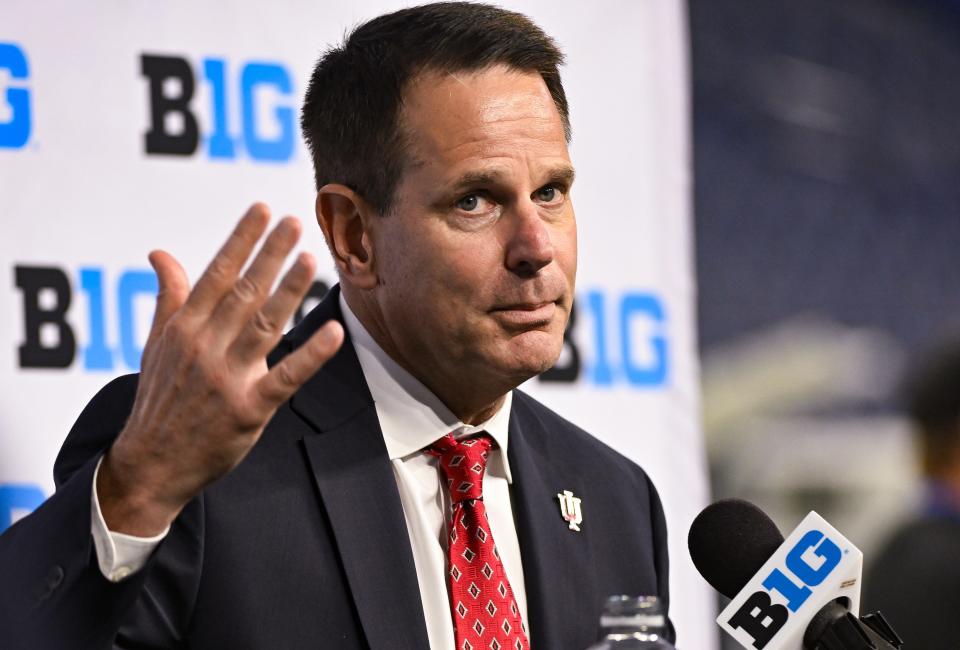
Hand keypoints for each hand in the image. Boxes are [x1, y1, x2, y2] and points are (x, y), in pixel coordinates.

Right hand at [97, 204, 343, 535]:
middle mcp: (204, 346)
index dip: (242, 240)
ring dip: (290, 291)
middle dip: (270, 254)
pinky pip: (285, 377)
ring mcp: (227, 377)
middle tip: (295, 222)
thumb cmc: (160, 399)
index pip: (217, 273)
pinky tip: (333, 332)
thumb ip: (169, 296)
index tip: (262, 209)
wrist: (152, 463)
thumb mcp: (156, 344)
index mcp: (184, 327)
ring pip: (264, 325)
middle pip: (244, 292)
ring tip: (311, 259)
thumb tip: (160, 253)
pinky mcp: (248, 408)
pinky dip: (311, 356)